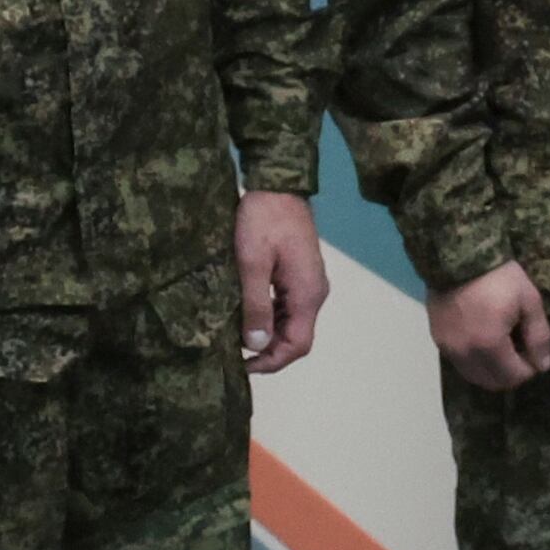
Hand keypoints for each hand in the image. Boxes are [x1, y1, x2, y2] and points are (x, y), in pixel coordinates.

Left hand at [234, 191, 330, 372]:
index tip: (242, 365)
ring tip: (237, 336)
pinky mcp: (301, 274)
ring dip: (269, 335)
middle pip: (298, 337)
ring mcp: (310, 283)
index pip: (298, 345)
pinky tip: (249, 314)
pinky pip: (290, 307)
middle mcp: (315, 293)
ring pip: (294, 323)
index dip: (272, 362)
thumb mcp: (252, 264)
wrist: (277, 185)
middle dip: (269, 351)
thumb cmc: (262, 221)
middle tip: (235, 353)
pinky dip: (272, 318)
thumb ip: (256, 306)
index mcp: (307, 294)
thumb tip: (257, 345)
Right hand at [429, 261, 549, 390]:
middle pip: (491, 382)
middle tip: (520, 352)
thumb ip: (538, 336)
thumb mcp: (528, 300)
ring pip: (473, 376)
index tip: (534, 352)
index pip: (513, 376)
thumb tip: (543, 366)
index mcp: (489, 345)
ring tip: (502, 347)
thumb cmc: (499, 277)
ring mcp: (448, 347)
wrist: (459, 255)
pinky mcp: (437, 339)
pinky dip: (474, 361)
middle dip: (510, 374)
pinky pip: (459, 363)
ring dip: (491, 370)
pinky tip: (483, 341)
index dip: (529, 369)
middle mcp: (465, 353)